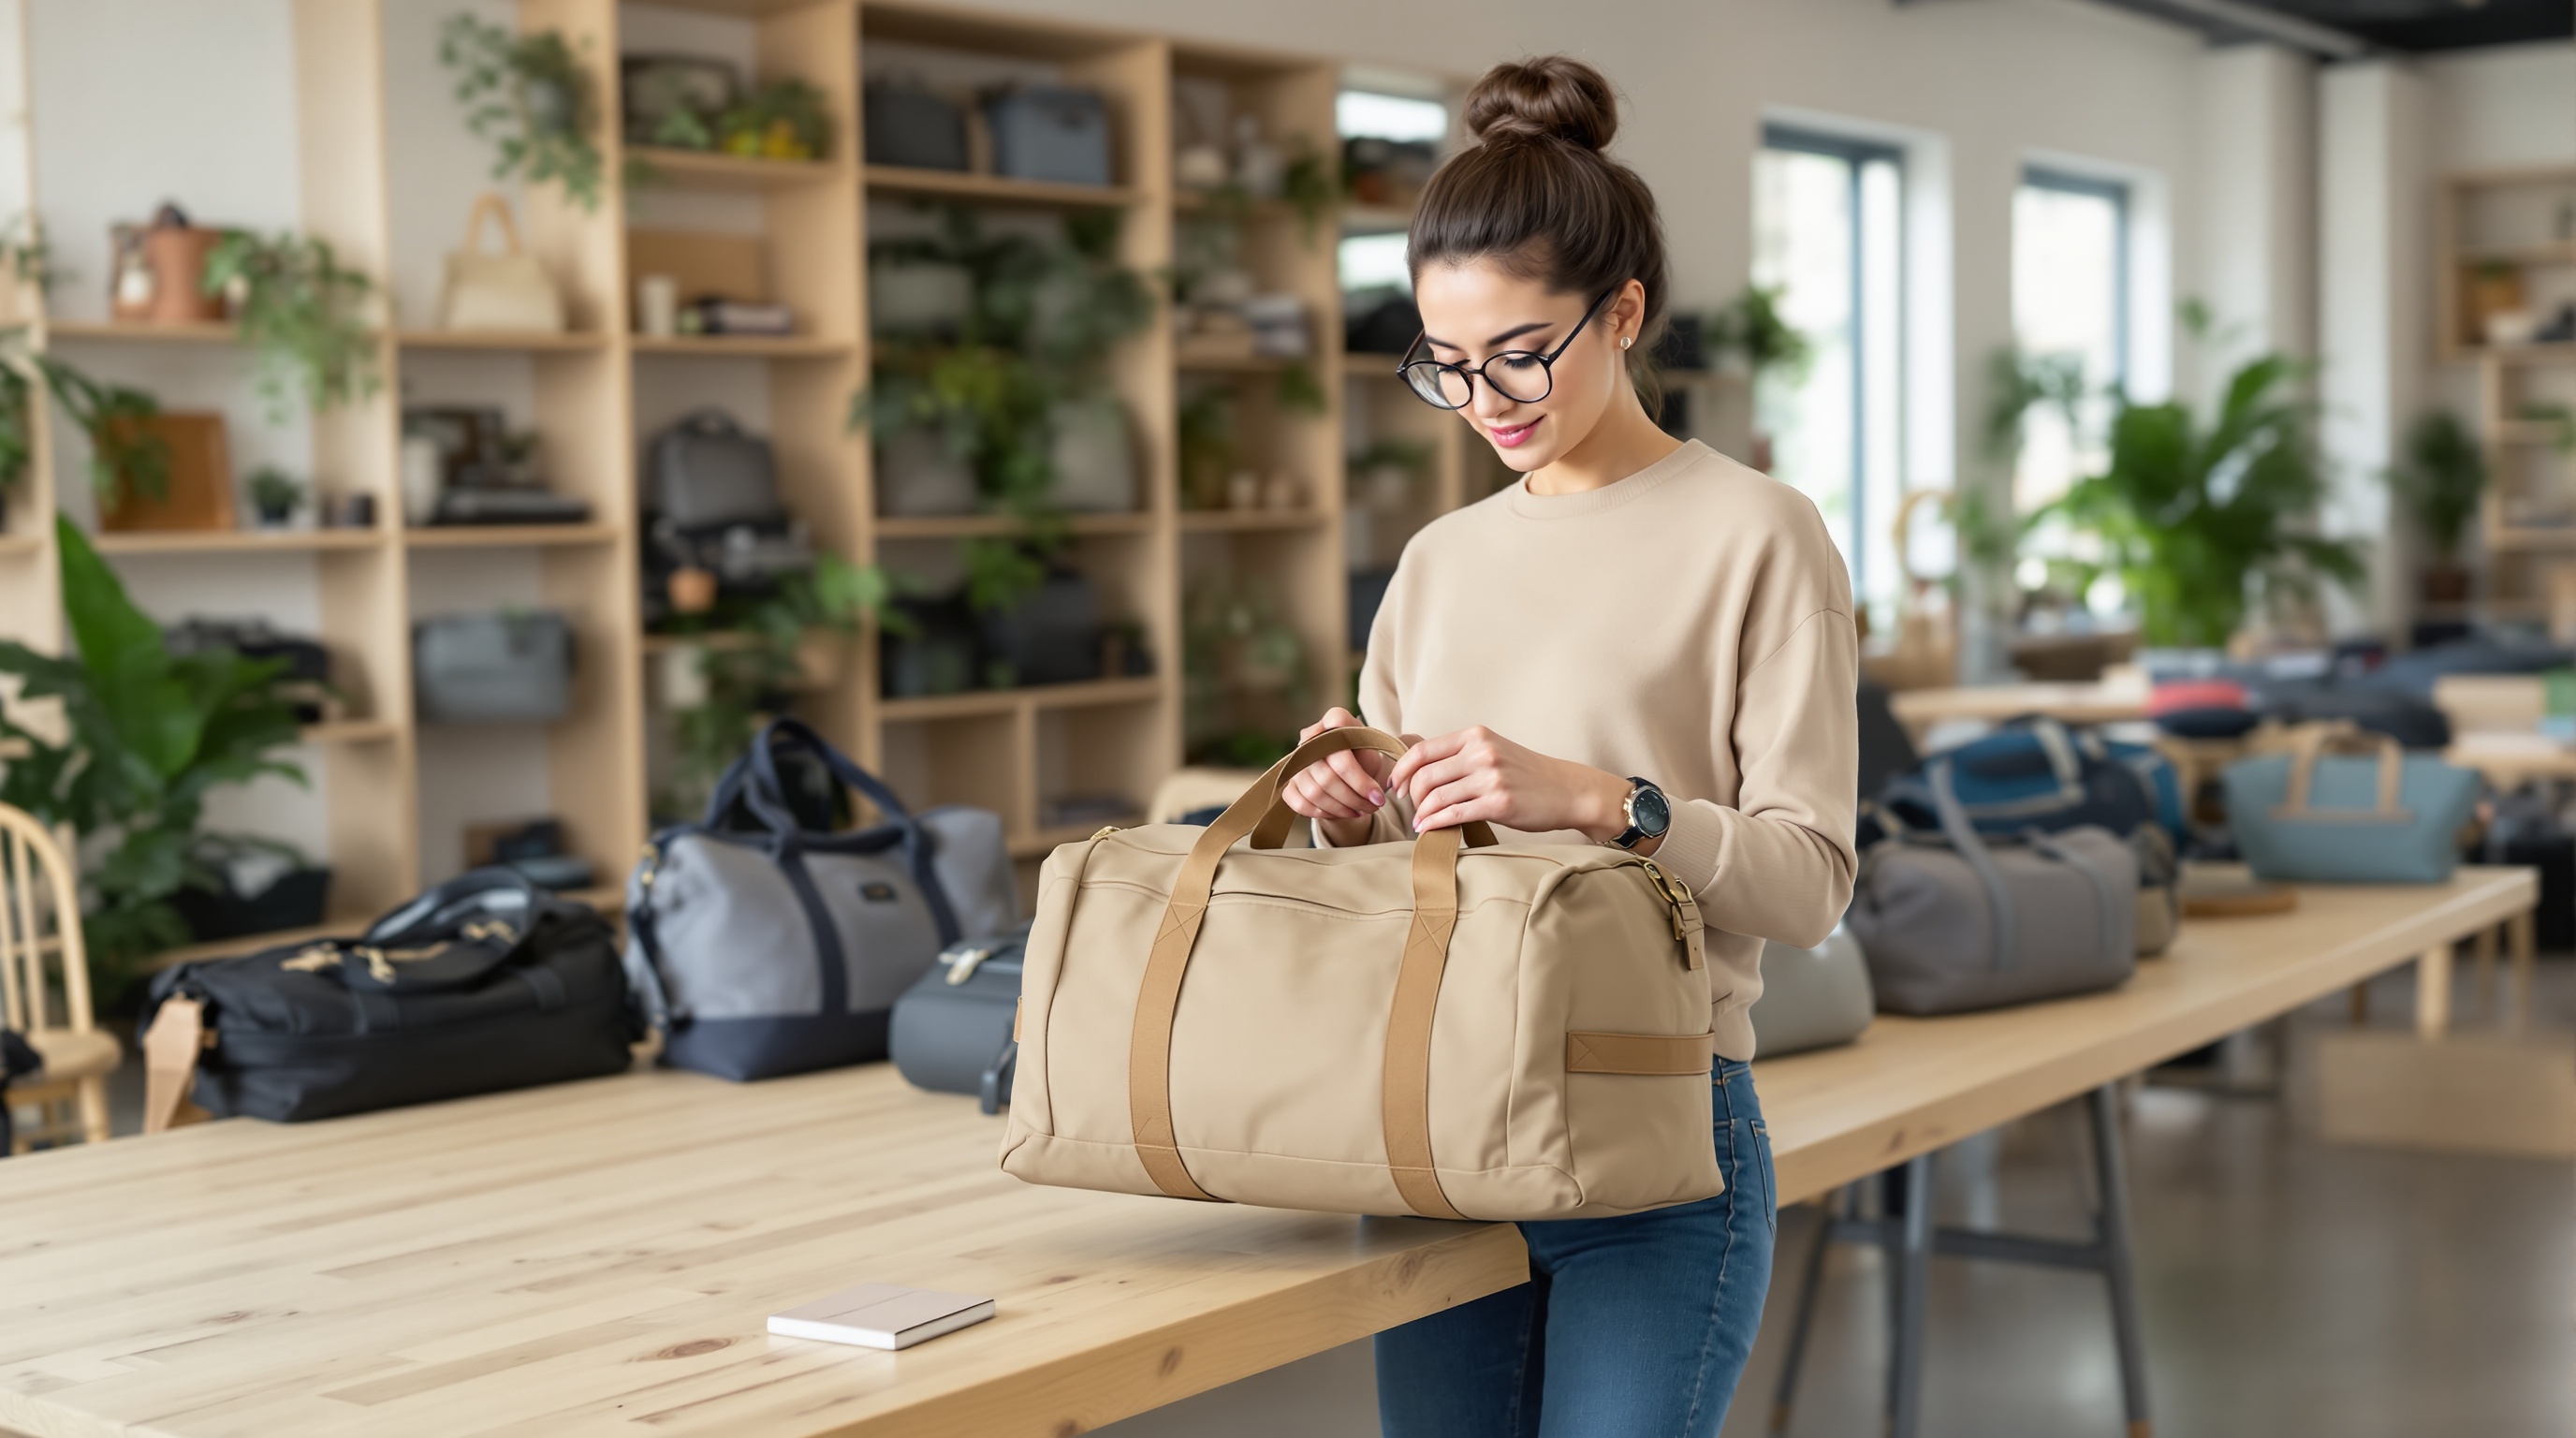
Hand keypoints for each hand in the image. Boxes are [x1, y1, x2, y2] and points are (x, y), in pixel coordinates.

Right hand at [1281, 708, 1401, 846]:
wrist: (1346, 772)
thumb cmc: (1364, 759)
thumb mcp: (1376, 753)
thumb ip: (1380, 758)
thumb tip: (1385, 781)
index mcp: (1334, 720)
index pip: (1340, 750)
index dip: (1360, 778)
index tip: (1379, 796)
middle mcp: (1309, 737)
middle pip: (1328, 775)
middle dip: (1354, 798)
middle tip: (1373, 808)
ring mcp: (1295, 760)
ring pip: (1314, 792)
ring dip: (1342, 808)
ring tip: (1361, 812)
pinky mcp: (1288, 781)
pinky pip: (1299, 802)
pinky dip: (1322, 812)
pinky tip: (1340, 813)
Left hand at [1384, 725, 1636, 843]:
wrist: (1568, 790)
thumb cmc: (1528, 775)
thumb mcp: (1494, 751)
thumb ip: (1461, 755)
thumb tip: (1418, 768)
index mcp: (1476, 736)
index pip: (1422, 750)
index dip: (1402, 769)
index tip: (1397, 785)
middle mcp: (1482, 752)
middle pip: (1425, 774)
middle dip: (1410, 795)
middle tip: (1410, 807)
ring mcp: (1490, 777)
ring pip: (1436, 796)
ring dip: (1421, 813)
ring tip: (1419, 822)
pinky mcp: (1498, 803)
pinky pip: (1453, 814)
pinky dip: (1434, 824)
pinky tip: (1428, 830)